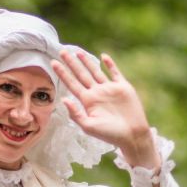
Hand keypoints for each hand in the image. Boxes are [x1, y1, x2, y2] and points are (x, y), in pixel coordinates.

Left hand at [52, 50, 160, 169]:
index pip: (72, 84)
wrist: (132, 135)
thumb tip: (63, 99)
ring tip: (77, 52)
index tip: (53, 63)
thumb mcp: (89, 127)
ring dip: (87, 61)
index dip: (63, 73)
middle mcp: (97, 93)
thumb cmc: (110, 134)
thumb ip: (75, 114)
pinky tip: (103, 56)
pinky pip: (115, 73)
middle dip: (71, 63)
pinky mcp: (123, 87)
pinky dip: (110, 64)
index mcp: (88, 101)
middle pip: (81, 74)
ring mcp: (109, 89)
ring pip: (95, 71)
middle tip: (62, 51)